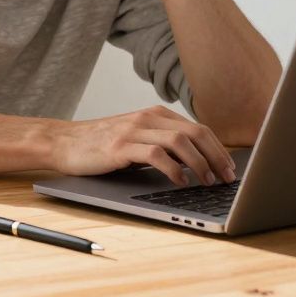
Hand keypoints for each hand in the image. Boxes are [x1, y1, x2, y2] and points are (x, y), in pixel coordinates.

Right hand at [49, 106, 236, 185]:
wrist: (65, 142)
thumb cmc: (101, 145)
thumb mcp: (136, 140)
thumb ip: (162, 144)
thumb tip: (196, 163)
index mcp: (155, 115)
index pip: (198, 128)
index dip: (219, 149)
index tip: (230, 168)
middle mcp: (147, 118)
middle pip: (195, 132)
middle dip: (217, 156)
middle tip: (228, 177)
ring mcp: (134, 130)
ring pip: (180, 142)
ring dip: (200, 163)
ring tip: (207, 181)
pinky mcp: (120, 146)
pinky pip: (155, 155)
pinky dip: (173, 169)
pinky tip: (180, 181)